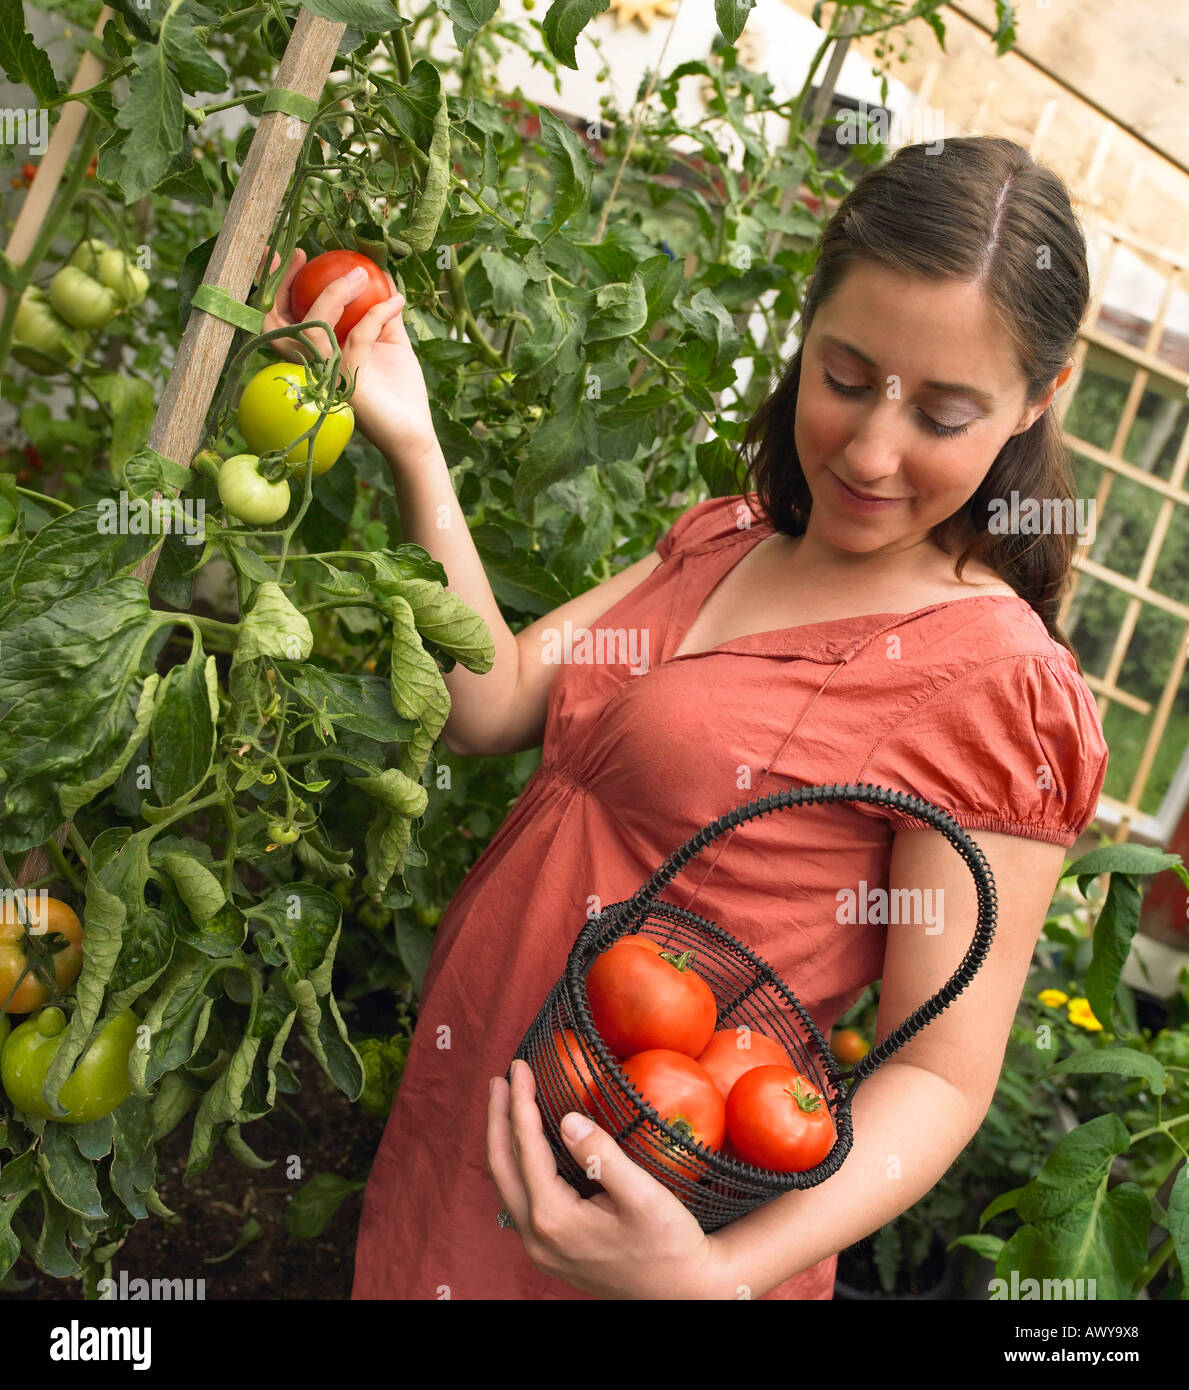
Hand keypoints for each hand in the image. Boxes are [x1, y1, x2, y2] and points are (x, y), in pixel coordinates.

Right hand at [256, 248, 438, 466]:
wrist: (414, 433)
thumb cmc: (399, 392)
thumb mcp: (389, 342)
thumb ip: (380, 312)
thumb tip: (382, 276)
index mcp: (317, 355)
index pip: (284, 318)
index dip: (280, 286)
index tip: (299, 256)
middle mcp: (313, 366)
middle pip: (278, 322)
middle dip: (283, 285)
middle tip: (305, 257)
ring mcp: (327, 376)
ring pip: (313, 326)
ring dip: (336, 293)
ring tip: (362, 274)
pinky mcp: (348, 383)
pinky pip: (357, 337)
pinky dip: (377, 314)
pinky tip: (398, 301)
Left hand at [487, 1057, 730, 1298]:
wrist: (683, 1293)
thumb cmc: (669, 1243)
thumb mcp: (642, 1195)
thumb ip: (602, 1154)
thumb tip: (567, 1119)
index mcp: (554, 1219)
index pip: (526, 1148)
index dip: (520, 1103)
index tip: (518, 1067)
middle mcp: (538, 1236)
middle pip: (502, 1166)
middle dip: (499, 1119)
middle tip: (501, 1079)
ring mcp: (542, 1248)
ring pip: (508, 1185)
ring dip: (505, 1142)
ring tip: (507, 1105)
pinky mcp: (553, 1251)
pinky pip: (521, 1200)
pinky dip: (518, 1165)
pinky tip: (528, 1148)